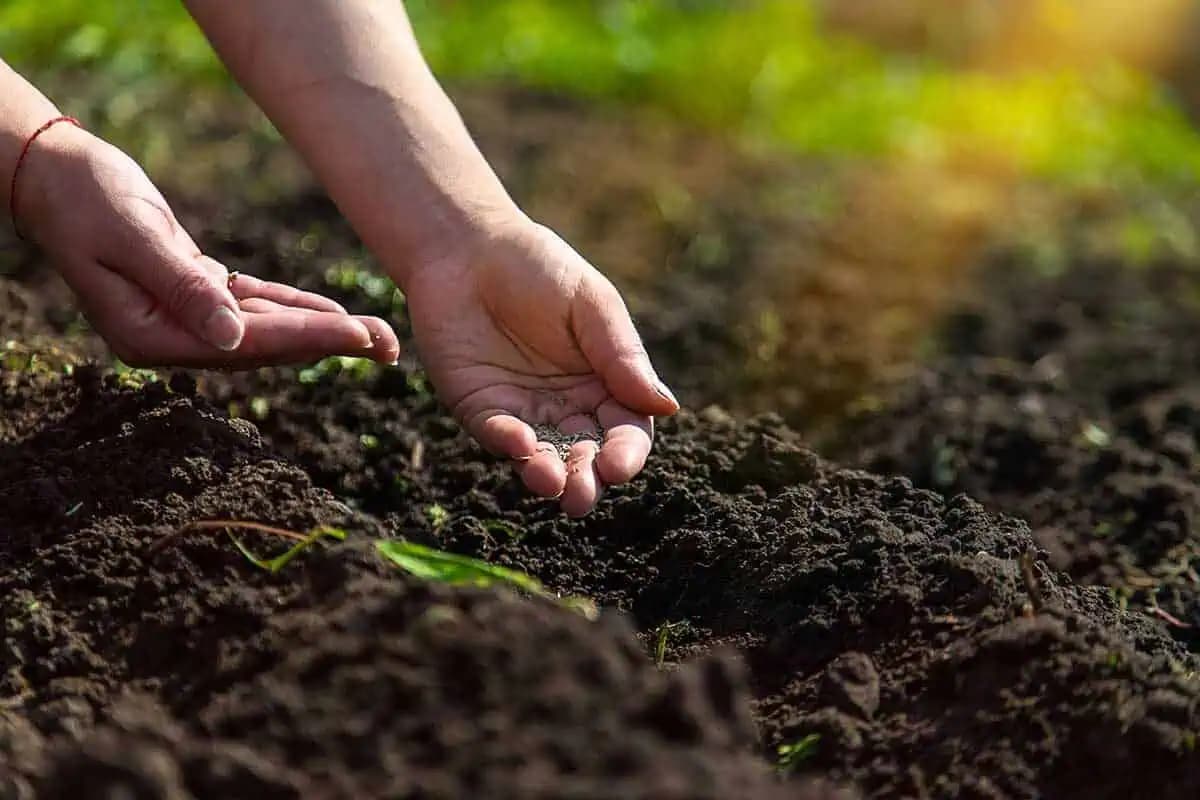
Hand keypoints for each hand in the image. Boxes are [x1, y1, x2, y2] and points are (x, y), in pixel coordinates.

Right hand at [15, 124, 399, 366]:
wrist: (53, 173)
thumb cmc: (83, 197)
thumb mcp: (131, 236)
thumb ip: (182, 287)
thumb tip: (233, 340)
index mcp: (150, 336)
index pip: (246, 345)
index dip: (307, 339)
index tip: (358, 335)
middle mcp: (170, 338)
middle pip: (264, 347)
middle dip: (328, 344)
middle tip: (389, 344)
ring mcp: (181, 319)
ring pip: (265, 330)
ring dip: (319, 330)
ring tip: (374, 334)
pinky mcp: (192, 293)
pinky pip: (253, 307)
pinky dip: (291, 307)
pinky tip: (331, 312)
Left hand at [405, 219, 678, 516]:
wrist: (469, 248)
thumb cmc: (540, 269)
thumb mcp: (592, 305)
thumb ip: (623, 356)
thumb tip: (667, 407)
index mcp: (606, 384)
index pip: (626, 430)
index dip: (626, 453)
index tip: (621, 464)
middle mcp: (567, 408)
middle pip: (586, 457)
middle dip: (587, 480)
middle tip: (582, 496)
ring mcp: (523, 412)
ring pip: (543, 459)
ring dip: (548, 476)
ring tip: (551, 483)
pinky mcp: (481, 408)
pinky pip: (497, 436)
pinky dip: (508, 444)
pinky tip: (520, 444)